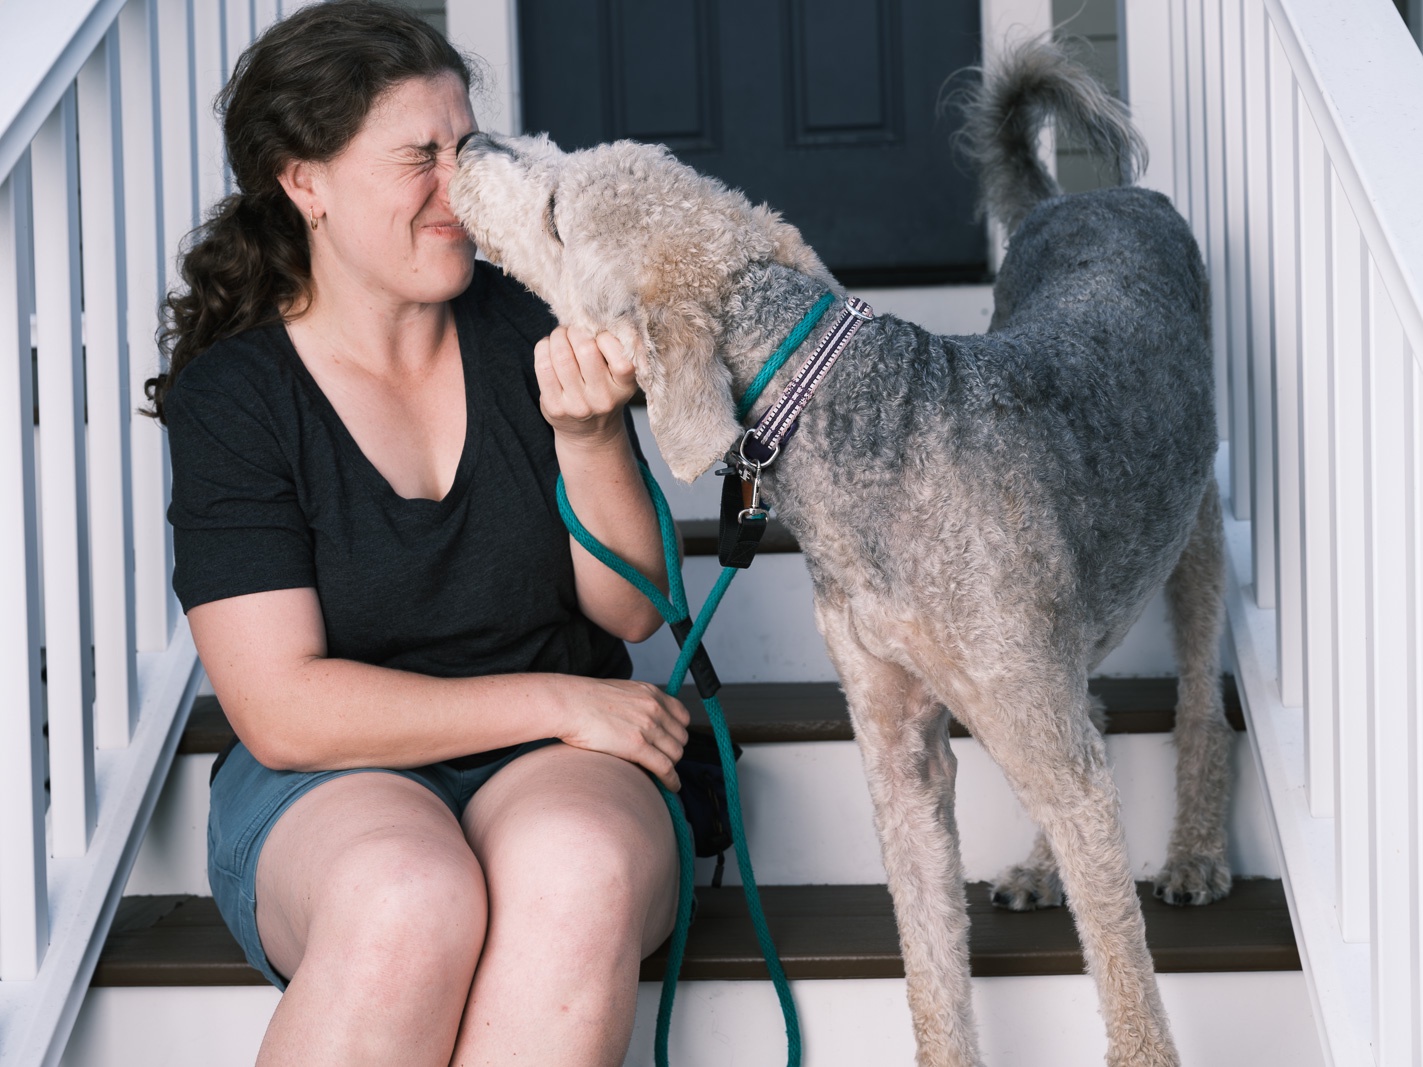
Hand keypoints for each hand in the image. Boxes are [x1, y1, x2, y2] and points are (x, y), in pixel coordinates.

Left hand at [534, 326, 638, 443]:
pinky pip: (543, 366)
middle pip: (585, 348)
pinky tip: (548, 347)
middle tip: (573, 329)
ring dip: (558, 336)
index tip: (598, 334)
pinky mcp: (555, 407)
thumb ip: (616, 350)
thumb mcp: (621, 377)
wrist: (590, 433)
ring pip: (561, 355)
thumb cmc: (605, 392)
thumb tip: (594, 315)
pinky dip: (543, 348)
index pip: (620, 354)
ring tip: (560, 336)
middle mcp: (603, 398)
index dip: (605, 335)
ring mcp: (578, 405)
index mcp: (624, 387)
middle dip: (576, 330)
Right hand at [556, 677, 690, 789]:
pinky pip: (665, 767)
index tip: (671, 741)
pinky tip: (671, 786)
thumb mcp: (622, 692)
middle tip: (662, 758)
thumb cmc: (585, 700)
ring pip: (676, 754)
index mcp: (651, 693)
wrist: (568, 704)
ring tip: (663, 773)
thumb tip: (642, 721)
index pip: (682, 716)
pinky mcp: (637, 746)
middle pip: (681, 737)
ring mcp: (648, 727)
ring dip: (671, 765)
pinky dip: (672, 780)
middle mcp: (654, 708)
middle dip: (673, 749)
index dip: (678, 731)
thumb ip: (638, 704)